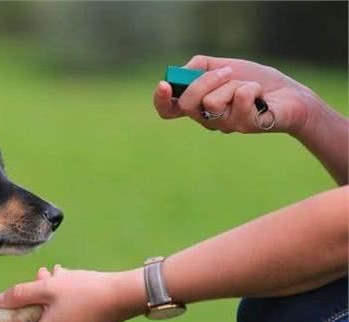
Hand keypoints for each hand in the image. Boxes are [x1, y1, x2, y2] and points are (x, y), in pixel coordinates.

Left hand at [0, 265, 144, 321]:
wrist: (124, 296)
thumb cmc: (86, 291)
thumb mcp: (49, 288)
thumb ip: (20, 294)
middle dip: (20, 301)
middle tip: (16, 288)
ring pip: (40, 312)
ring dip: (40, 293)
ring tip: (47, 274)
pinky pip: (54, 311)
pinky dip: (52, 295)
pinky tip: (59, 276)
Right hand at [153, 55, 316, 133]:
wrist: (290, 93)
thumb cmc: (255, 81)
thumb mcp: (223, 66)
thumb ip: (199, 66)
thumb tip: (182, 72)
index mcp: (198, 105)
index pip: (168, 110)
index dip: (161, 100)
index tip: (164, 85)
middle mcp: (208, 119)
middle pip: (186, 105)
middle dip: (204, 82)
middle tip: (227, 72)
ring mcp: (225, 126)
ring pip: (212, 102)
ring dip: (233, 84)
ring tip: (248, 86)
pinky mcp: (245, 126)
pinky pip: (239, 99)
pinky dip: (252, 87)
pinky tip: (261, 95)